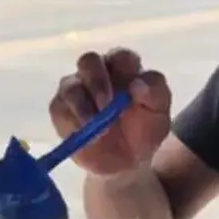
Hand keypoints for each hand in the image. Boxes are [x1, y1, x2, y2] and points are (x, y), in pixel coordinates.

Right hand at [49, 49, 171, 175]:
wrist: (127, 161)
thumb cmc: (145, 130)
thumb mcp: (159, 112)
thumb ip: (155, 92)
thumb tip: (137, 83)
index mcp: (125, 69)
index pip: (121, 57)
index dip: (124, 69)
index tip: (133, 91)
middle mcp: (98, 73)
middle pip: (89, 61)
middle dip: (97, 81)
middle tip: (107, 105)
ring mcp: (76, 89)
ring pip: (70, 84)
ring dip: (83, 105)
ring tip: (100, 128)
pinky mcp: (61, 109)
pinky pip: (59, 107)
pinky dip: (73, 120)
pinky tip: (87, 134)